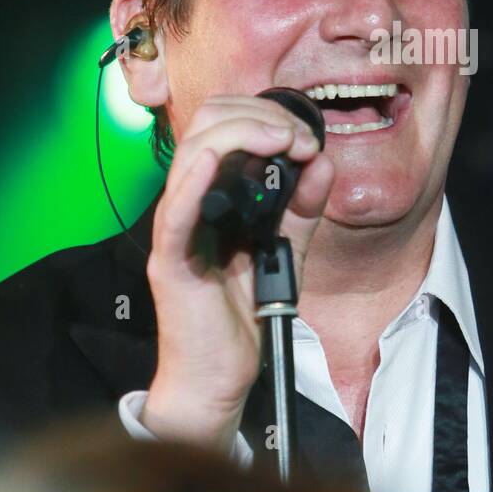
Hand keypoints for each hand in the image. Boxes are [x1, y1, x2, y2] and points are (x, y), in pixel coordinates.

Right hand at [139, 95, 333, 454]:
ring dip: (240, 134)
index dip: (264, 115)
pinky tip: (217, 159)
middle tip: (299, 138)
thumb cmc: (242, 314)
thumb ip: (304, 208)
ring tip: (282, 140)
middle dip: (258, 116)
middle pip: (205, 126)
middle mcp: (188, 202)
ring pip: (192, 156)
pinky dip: (195, 181)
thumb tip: (322, 162)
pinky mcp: (171, 260)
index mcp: (212, 193)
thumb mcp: (286, 250)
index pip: (222, 125)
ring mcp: (175, 229)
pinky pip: (175, 212)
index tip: (307, 137)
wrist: (218, 376)